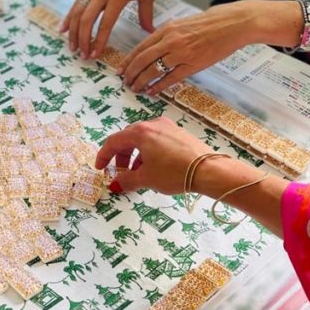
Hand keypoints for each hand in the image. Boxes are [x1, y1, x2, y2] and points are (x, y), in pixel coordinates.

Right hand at [60, 0, 154, 59]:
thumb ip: (146, 14)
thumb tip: (151, 32)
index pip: (105, 23)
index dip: (99, 40)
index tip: (96, 54)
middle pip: (86, 20)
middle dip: (83, 40)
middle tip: (83, 56)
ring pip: (77, 14)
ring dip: (73, 33)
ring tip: (73, 48)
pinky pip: (74, 6)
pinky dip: (67, 19)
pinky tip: (63, 31)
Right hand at [95, 117, 211, 195]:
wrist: (208, 170)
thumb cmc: (174, 172)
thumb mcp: (146, 179)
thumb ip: (127, 180)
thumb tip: (115, 185)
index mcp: (140, 132)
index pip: (114, 141)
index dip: (104, 155)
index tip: (100, 168)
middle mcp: (152, 124)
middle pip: (128, 138)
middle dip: (121, 156)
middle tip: (120, 172)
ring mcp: (167, 127)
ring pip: (144, 139)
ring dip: (136, 155)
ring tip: (139, 173)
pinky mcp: (179, 133)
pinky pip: (157, 140)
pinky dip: (149, 152)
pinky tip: (155, 167)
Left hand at [119, 1, 264, 94]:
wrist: (233, 24)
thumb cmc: (210, 23)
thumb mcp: (183, 23)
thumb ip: (167, 35)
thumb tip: (153, 48)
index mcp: (167, 29)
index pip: (141, 47)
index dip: (128, 60)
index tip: (120, 70)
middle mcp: (171, 41)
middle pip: (143, 60)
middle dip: (131, 73)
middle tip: (125, 82)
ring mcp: (182, 53)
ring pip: (154, 70)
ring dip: (142, 81)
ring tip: (135, 89)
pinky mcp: (193, 64)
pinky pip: (171, 78)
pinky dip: (159, 86)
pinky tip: (152, 91)